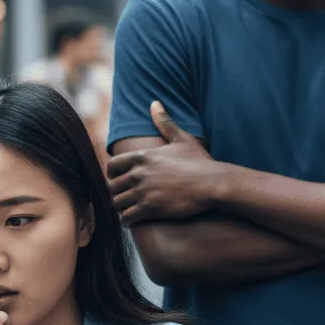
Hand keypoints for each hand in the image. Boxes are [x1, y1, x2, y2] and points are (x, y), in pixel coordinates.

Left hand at [107, 102, 216, 224]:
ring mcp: (143, 191)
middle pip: (112, 187)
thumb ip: (165, 122)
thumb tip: (155, 103)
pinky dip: (127, 221)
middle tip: (125, 198)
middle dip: (117, 193)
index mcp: (142, 156)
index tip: (121, 181)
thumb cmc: (200, 162)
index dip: (113, 175)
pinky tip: (135, 220)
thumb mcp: (182, 139)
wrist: (213, 184)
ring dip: (121, 208)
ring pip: (117, 203)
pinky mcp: (150, 208)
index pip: (111, 166)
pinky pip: (126, 217)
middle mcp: (138, 173)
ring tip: (130, 210)